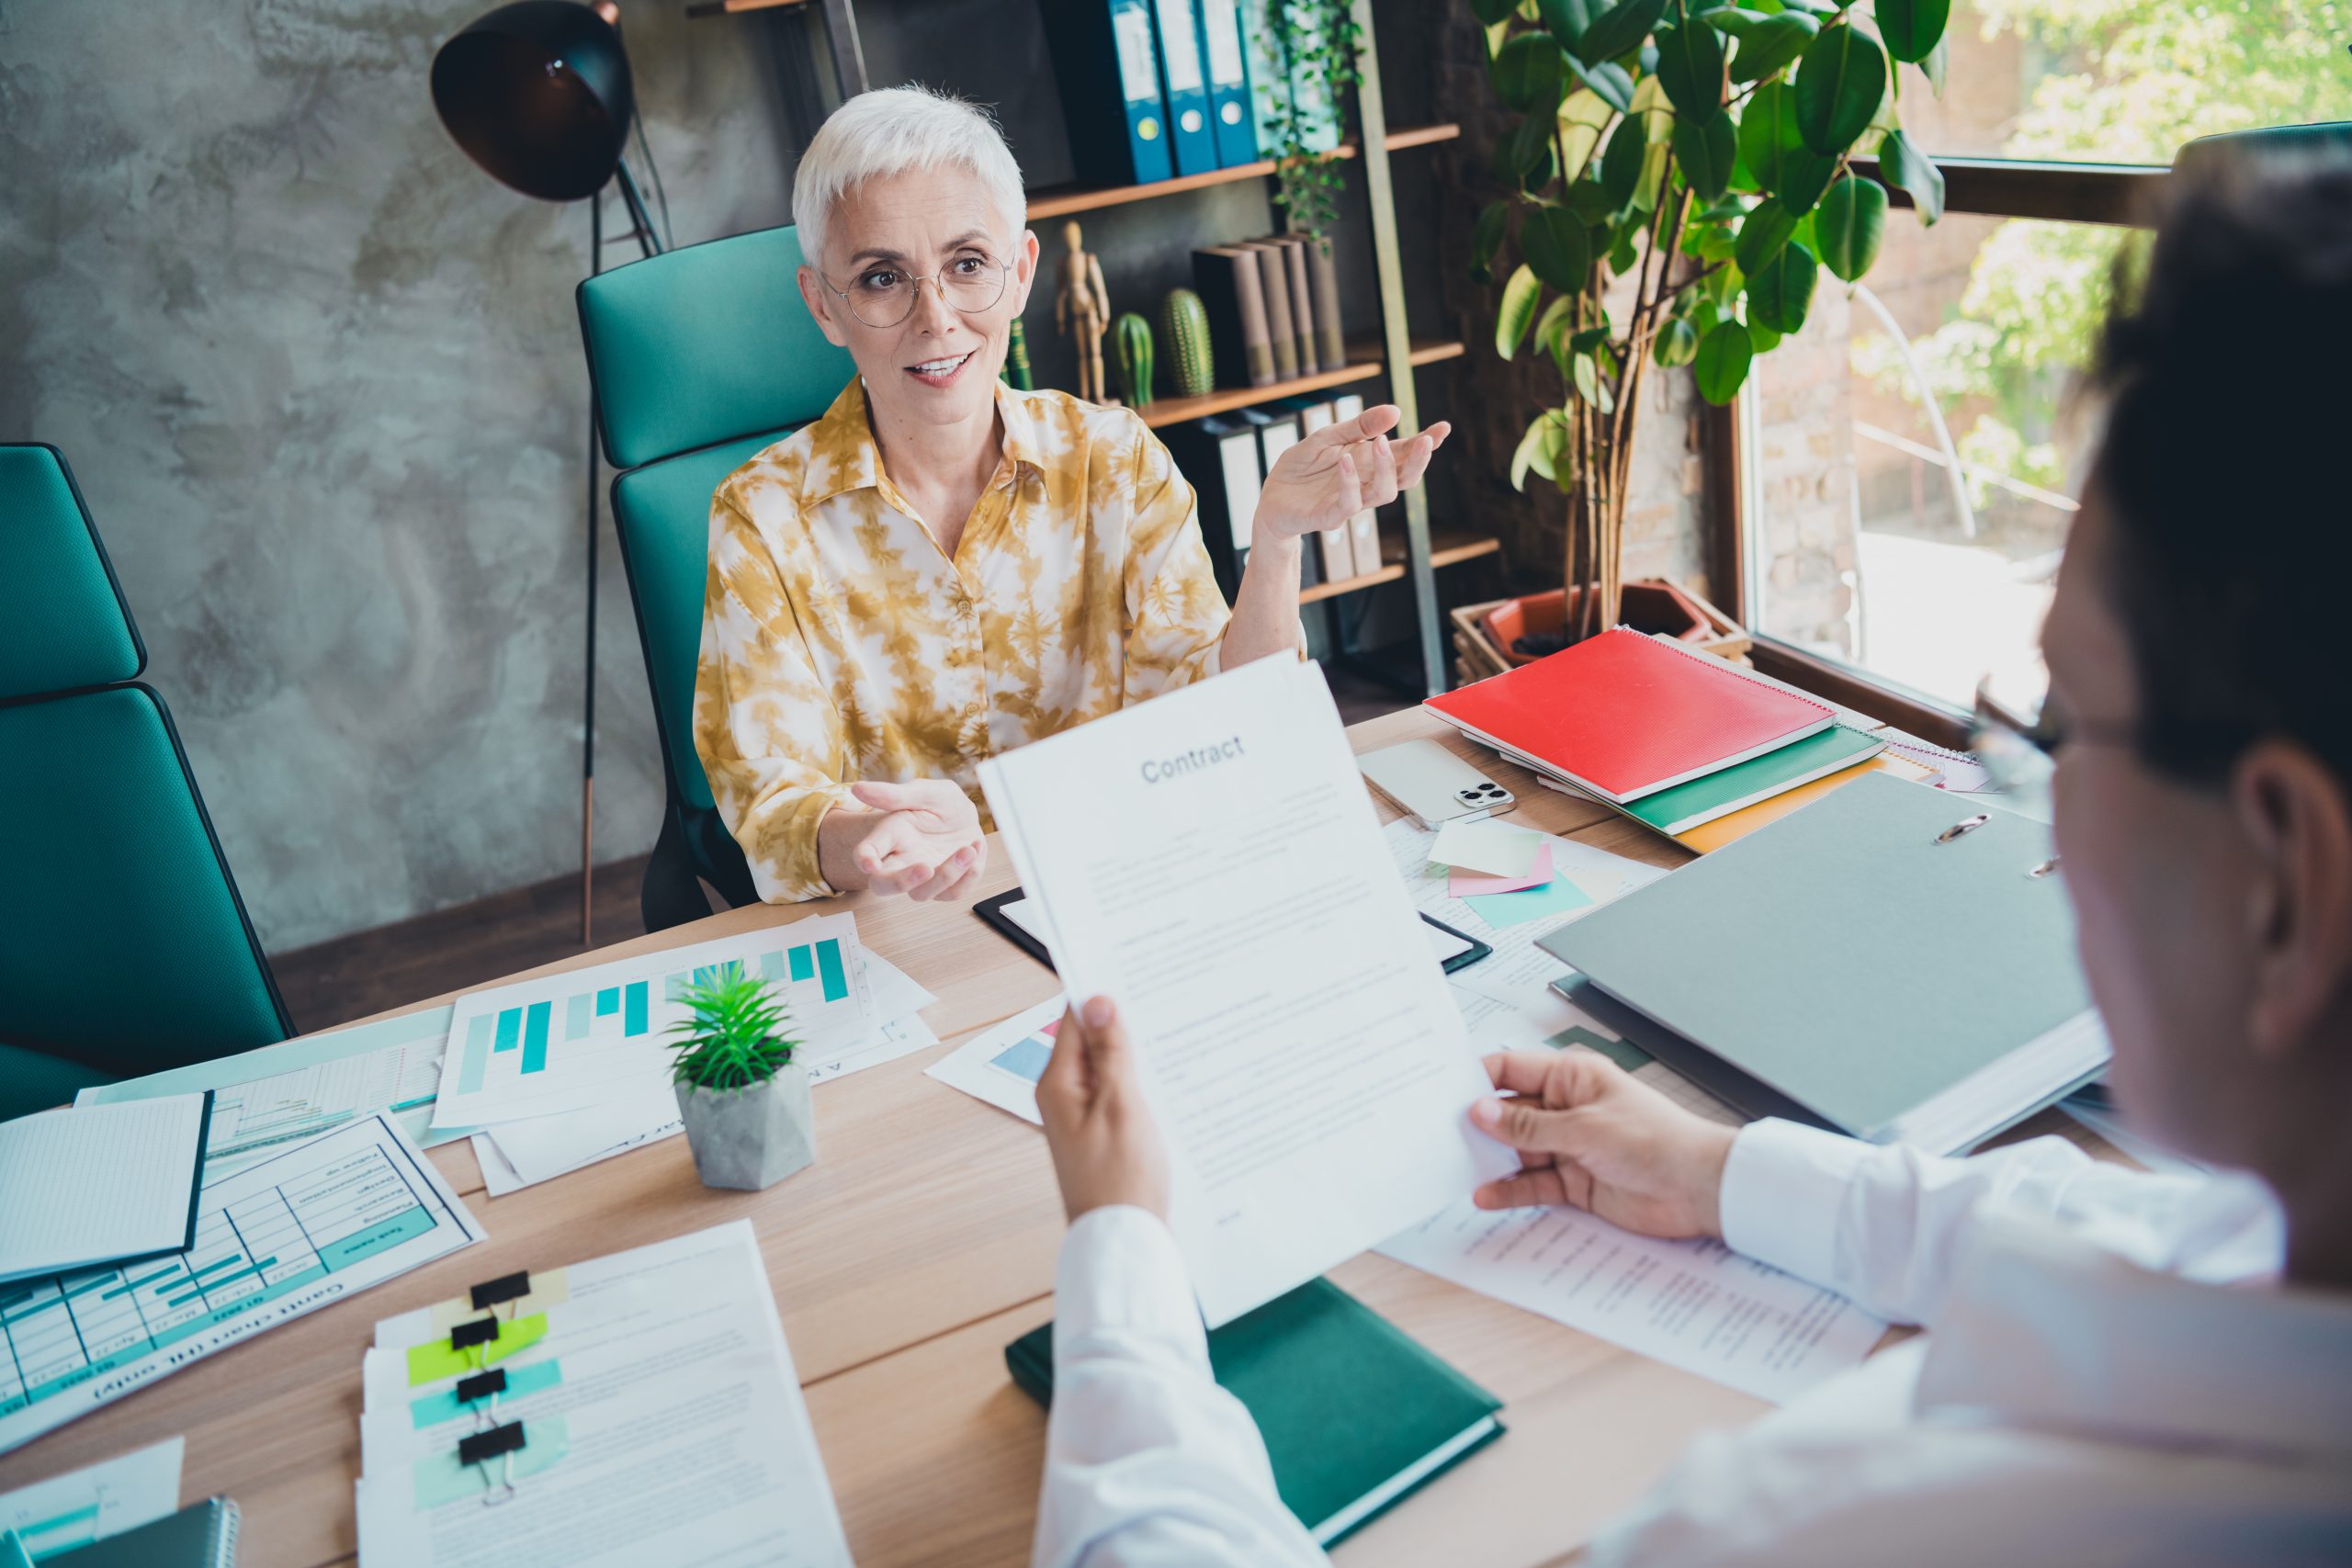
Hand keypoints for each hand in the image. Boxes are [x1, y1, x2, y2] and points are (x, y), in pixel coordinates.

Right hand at [842, 779, 987, 900]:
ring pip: (920, 894)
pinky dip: (968, 875)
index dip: (864, 859)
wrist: (968, 817)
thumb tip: (857, 788)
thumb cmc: (940, 803)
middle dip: (899, 883)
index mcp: (890, 834)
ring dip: (946, 876)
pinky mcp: (946, 887)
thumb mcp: (924, 792)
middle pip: (883, 885)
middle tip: (925, 869)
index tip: (869, 863)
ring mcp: (923, 877)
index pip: (867, 851)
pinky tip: (976, 850)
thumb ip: (893, 794)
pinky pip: (952, 893)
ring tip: (968, 849)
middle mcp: (901, 860)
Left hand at [1036, 995, 1170, 1222]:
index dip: (1103, 992)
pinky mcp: (1105, 1132)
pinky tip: (1171, 1077)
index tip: (1134, 967)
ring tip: (1177, 1032)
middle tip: (1167, 996)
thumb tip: (1098, 1001)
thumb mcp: (1121, 1107)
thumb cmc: (1121, 1183)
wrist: (1124, 1242)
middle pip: (1095, 1039)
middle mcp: (1066, 1096)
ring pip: (1111, 1065)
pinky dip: (1143, 1081)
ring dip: (1138, 1051)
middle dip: (1127, 1020)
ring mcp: (1085, 1115)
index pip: (1075, 1018)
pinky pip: (1121, 1091)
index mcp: (1058, 1084)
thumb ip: (1111, 1053)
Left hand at [1251, 403, 1451, 545]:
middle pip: (1405, 478)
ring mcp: (1351, 502)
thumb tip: (1396, 411)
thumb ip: (1359, 426)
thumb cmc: (1301, 468)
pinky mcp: (1329, 517)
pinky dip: (1350, 482)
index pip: (1405, 453)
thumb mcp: (1328, 437)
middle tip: (1426, 441)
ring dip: (1388, 468)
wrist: (1271, 499)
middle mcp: (1366, 483)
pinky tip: (1346, 461)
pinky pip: (1348, 504)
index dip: (1426, 442)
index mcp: (1369, 462)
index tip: (1444, 428)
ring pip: (1384, 493)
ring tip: (1383, 443)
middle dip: (1418, 460)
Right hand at [1469, 1050, 1737, 1239]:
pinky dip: (1509, 1189)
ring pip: (1516, 1150)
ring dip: (1491, 1160)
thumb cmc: (1658, 1141)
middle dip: (1478, 1124)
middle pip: (1509, 1112)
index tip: (1445, 1093)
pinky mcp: (1573, 1182)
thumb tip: (1482, 1111)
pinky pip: (1532, 1183)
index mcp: (1571, 1077)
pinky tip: (1486, 1194)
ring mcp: (1568, 1146)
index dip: (1478, 1080)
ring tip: (1456, 1168)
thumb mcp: (1585, 1128)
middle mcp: (1566, 1109)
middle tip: (1441, 1136)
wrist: (1699, 1189)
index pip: (1512, 1069)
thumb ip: (1529, 1124)